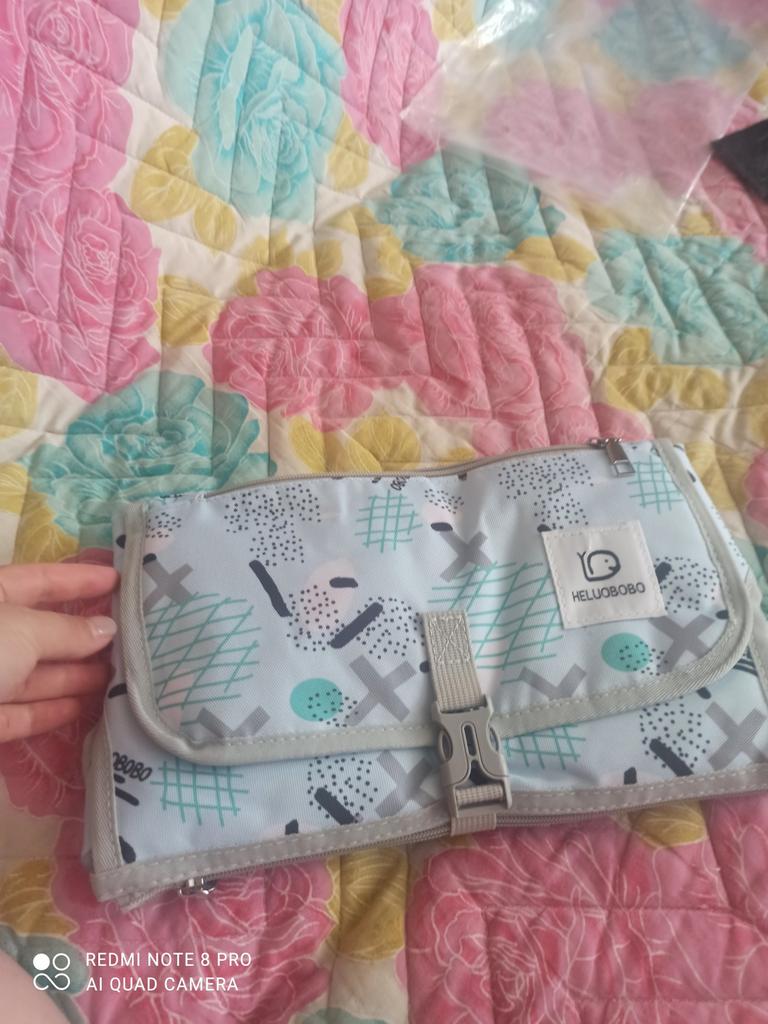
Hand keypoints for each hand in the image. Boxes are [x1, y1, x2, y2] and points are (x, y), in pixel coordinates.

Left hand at [0, 562, 118, 741]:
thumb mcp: (22, 631)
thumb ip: (66, 630)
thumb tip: (107, 628)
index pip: (38, 580)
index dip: (78, 578)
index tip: (119, 578)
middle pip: (39, 631)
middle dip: (82, 634)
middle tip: (132, 636)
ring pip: (32, 675)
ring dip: (75, 675)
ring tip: (121, 675)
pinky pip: (20, 713)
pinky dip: (52, 711)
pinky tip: (86, 707)